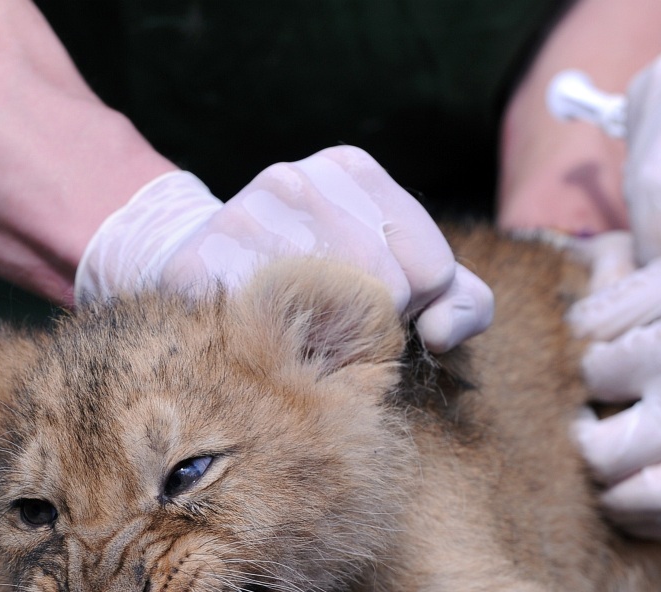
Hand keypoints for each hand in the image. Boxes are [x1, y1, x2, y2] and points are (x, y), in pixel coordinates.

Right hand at [75, 146, 493, 352]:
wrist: (203, 273)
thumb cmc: (323, 289)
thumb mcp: (409, 283)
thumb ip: (461, 303)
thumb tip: (440, 333)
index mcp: (353, 169)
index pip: (431, 270)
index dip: (413, 312)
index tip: (377, 311)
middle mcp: (297, 178)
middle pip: (386, 291)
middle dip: (373, 333)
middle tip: (337, 334)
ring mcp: (244, 214)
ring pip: (328, 314)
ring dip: (323, 348)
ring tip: (298, 336)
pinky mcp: (199, 261)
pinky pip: (269, 330)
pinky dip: (275, 353)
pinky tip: (263, 340)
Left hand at [569, 200, 660, 538]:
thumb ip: (622, 299)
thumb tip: (571, 329)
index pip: (588, 376)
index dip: (574, 371)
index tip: (582, 367)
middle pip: (599, 451)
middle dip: (576, 439)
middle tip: (579, 422)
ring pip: (637, 499)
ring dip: (604, 490)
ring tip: (599, 466)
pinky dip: (648, 520)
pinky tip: (630, 500)